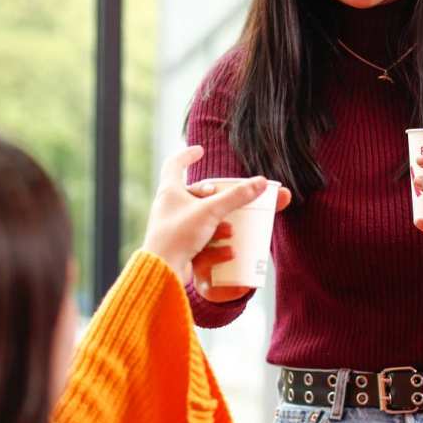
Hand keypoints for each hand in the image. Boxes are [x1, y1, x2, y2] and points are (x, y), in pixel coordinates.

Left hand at [141, 146, 289, 284]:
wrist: (162, 271)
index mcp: (169, 191)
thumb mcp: (211, 211)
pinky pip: (199, 239)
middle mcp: (168, 207)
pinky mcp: (178, 246)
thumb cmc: (179, 235)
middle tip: (227, 198)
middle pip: (193, 193)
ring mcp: (172, 227)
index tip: (200, 151)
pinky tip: (229, 252)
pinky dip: (215, 244)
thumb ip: (236, 197)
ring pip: (199, 218)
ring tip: (231, 231)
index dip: (187, 155)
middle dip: (213, 197)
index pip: (175, 164)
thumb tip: (260, 182)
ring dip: (218, 223)